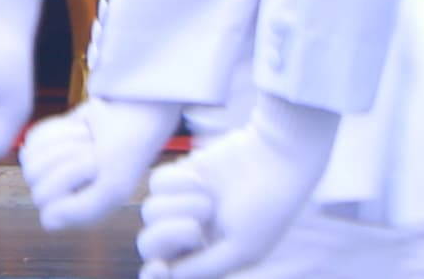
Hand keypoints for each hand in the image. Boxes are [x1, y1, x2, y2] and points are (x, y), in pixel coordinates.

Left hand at [19, 96, 177, 228]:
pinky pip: (32, 139)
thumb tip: (46, 220)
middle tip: (92, 150)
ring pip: (30, 159)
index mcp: (79, 215)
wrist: (127, 117)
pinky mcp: (44, 149)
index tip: (95, 165)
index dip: (67, 178)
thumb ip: (83, 211)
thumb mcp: (112, 188)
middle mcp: (62, 198)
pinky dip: (57, 130)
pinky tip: (79, 131)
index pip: (46, 204)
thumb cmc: (123, 155)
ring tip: (88, 140)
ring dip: (63, 143)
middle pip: (33, 178)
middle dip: (65, 156)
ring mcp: (51, 173)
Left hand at [140, 97, 336, 278]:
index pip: (168, 270)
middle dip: (168, 235)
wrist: (273, 157)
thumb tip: (169, 276)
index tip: (160, 266)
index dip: (156, 272)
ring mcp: (184, 204)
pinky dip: (177, 181)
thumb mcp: (242, 248)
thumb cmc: (265, 208)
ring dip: (180, 206)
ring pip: (150, 212)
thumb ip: (205, 266)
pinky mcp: (180, 176)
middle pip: (151, 244)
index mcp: (209, 257)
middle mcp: (193, 233)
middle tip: (195, 227)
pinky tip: (200, 179)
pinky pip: (156, 182)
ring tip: (208, 200)